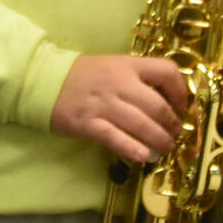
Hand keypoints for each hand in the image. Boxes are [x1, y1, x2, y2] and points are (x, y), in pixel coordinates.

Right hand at [51, 54, 189, 163]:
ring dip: (160, 141)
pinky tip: (143, 157)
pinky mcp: (88, 123)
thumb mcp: (111, 66)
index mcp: (126, 65)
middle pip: (158, 106)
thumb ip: (137, 80)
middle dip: (172, 125)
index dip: (181, 92)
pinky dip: (133, 149)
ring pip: (142, 125)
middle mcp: (118, 83)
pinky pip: (116, 138)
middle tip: (174, 134)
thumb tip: (167, 102)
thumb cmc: (81, 75)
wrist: (41, 78)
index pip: (166, 72)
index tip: (180, 106)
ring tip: (165, 148)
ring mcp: (103, 104)